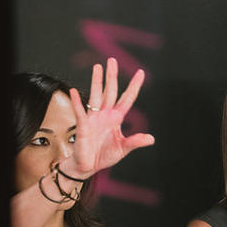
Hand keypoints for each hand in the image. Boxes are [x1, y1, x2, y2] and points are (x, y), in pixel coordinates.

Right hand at [63, 57, 154, 177]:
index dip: (134, 86)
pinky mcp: (83, 126)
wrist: (88, 166)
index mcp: (116, 118)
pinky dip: (77, 103)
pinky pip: (80, 112)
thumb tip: (151, 138)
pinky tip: (74, 91)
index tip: (140, 72)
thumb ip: (135, 142)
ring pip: (96, 96)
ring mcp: (93, 118)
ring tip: (97, 67)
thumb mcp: (123, 148)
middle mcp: (105, 114)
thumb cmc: (104, 156)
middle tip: (112, 60)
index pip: (127, 99)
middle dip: (111, 76)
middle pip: (110, 91)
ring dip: (97, 82)